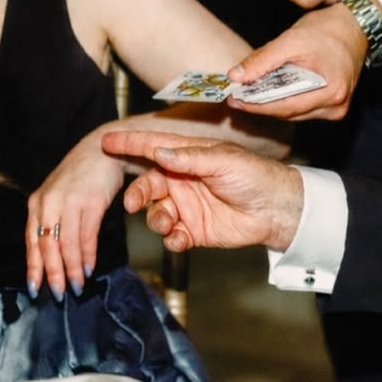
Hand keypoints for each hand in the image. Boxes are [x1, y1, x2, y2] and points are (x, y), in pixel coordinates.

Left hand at [24, 130, 126, 300]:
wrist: (103, 148)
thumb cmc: (81, 177)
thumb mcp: (59, 196)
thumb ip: (53, 221)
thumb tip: (53, 258)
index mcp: (37, 202)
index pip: (32, 241)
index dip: (34, 267)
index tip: (35, 289)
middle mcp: (49, 202)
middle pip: (48, 245)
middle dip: (53, 273)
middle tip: (59, 294)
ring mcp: (70, 201)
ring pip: (67, 243)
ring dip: (73, 268)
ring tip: (76, 285)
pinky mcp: (91, 200)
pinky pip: (87, 234)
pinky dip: (88, 254)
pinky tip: (89, 267)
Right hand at [100, 130, 304, 252]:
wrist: (275, 209)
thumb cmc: (254, 175)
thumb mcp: (223, 160)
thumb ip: (190, 158)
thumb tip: (159, 151)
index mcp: (189, 157)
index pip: (154, 148)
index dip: (130, 144)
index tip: (106, 141)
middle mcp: (184, 180)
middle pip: (148, 185)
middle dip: (137, 194)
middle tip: (134, 202)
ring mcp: (188, 205)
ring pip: (156, 213)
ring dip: (156, 219)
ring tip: (170, 222)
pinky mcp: (194, 230)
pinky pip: (172, 236)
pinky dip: (172, 239)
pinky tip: (182, 238)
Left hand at [225, 3, 367, 121]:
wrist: (357, 26)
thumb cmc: (328, 30)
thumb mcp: (291, 39)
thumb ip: (262, 59)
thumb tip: (236, 76)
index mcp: (329, 90)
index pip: (284, 106)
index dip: (256, 105)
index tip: (234, 99)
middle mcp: (336, 105)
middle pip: (289, 113)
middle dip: (261, 105)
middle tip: (237, 96)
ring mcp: (337, 107)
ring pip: (295, 113)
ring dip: (273, 104)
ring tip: (250, 93)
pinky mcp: (335, 105)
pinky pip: (304, 109)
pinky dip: (287, 101)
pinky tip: (273, 91)